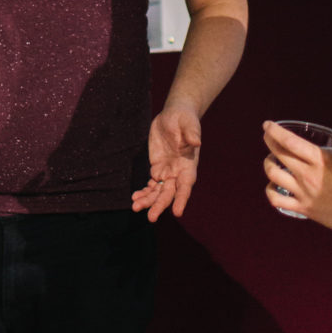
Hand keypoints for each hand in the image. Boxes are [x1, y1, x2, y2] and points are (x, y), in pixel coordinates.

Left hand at [132, 103, 201, 221]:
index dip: (182, 199)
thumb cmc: (184, 119)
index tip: (177, 213)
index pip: (186, 185)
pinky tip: (134, 198)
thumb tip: (196, 142)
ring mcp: (167, 171)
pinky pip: (151, 184)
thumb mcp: (188, 123)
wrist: (174, 115)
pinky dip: (144, 192)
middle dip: (160, 205)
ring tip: (135, 208)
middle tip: (150, 217)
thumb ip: (192, 133)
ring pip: (158, 191)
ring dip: (148, 201)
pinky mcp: (157, 168)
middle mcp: (178, 172)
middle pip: (169, 193)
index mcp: (189, 165)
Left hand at [262, 121, 331, 251]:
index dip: (275, 131)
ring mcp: (304, 193)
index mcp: (321, 160)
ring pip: (273, 174)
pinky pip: (276, 200)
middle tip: (268, 136)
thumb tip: (327, 135)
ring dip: (268, 163)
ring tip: (272, 160)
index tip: (267, 125)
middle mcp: (309, 176)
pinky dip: (270, 190)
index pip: (290, 142)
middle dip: (269, 141)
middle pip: (278, 154)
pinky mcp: (303, 209)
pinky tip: (274, 184)